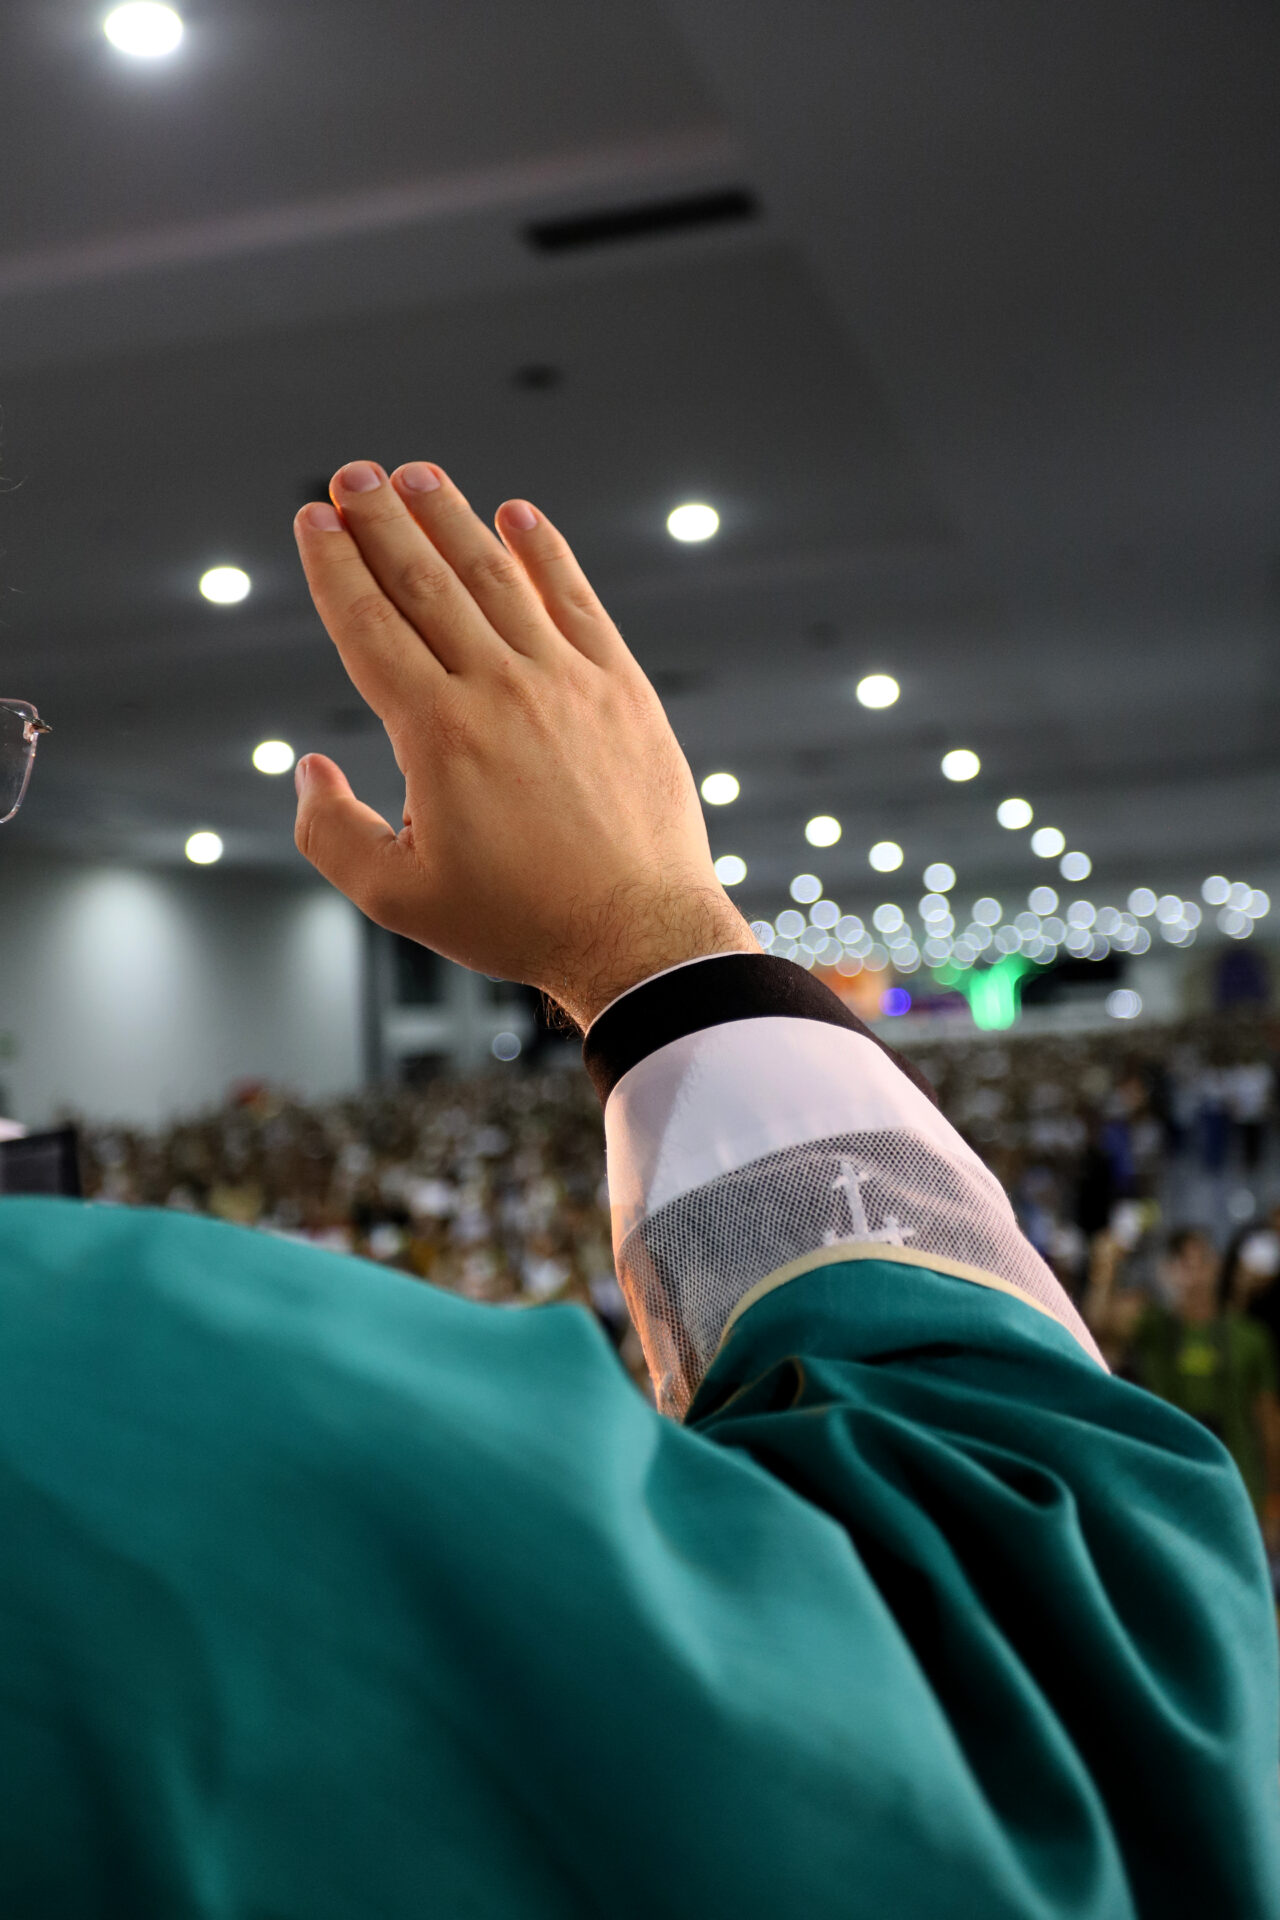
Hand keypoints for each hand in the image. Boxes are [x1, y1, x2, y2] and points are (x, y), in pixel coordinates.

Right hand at [291, 461, 758, 1029]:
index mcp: (436, 734)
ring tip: (418, 474)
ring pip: (496, 576)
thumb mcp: (398, 898)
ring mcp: (566, 681)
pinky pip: (577, 601)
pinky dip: (546, 553)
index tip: (313, 518)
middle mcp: (499, 689)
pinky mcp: (621, 688)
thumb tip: (308, 772)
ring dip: (452, 518)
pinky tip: (520, 516)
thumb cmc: (517, 920)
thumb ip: (333, 833)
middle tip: (353, 473)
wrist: (637, 933)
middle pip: (425, 581)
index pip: (369, 625)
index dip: (335, 565)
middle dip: (381, 519)